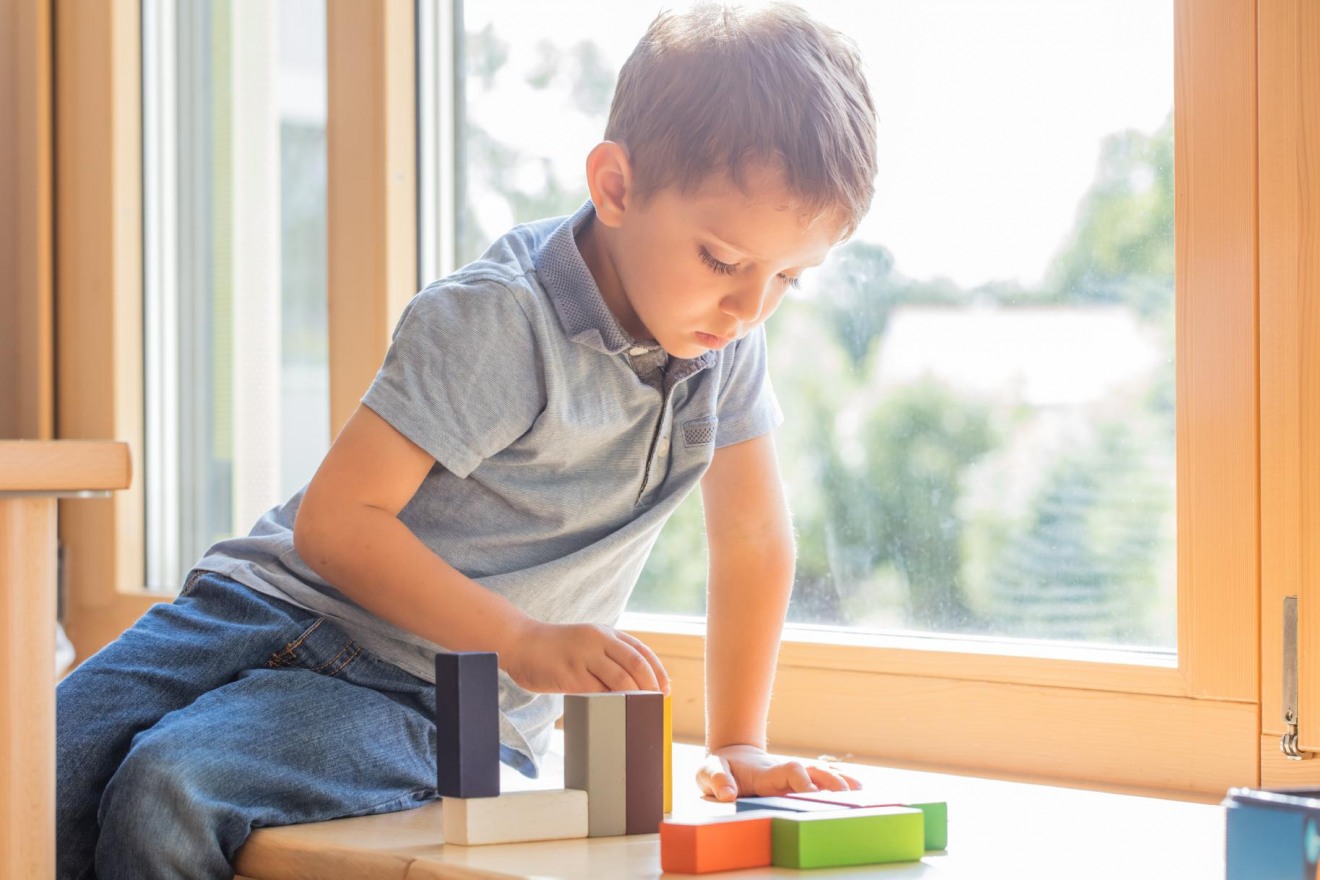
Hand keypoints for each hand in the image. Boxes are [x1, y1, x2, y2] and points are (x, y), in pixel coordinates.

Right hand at [500, 620, 669, 694]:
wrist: (521, 643)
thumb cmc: (556, 648)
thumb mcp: (586, 642)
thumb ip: (608, 656)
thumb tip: (635, 683)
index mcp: (605, 633)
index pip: (640, 651)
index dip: (657, 671)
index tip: (665, 688)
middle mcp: (597, 641)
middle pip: (635, 665)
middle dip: (651, 687)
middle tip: (657, 703)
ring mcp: (583, 657)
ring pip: (620, 680)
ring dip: (635, 697)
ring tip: (640, 711)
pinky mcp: (570, 674)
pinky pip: (597, 692)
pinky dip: (610, 704)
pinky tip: (616, 712)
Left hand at [696, 744, 861, 802]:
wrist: (732, 758)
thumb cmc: (720, 768)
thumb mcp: (709, 771)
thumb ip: (717, 780)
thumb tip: (728, 795)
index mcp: (766, 772)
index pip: (790, 771)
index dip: (801, 781)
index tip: (810, 794)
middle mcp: (786, 773)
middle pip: (814, 772)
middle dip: (831, 782)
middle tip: (847, 798)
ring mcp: (794, 778)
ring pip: (823, 777)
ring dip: (841, 784)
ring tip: (862, 795)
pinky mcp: (798, 784)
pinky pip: (823, 783)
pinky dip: (842, 784)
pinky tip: (860, 792)